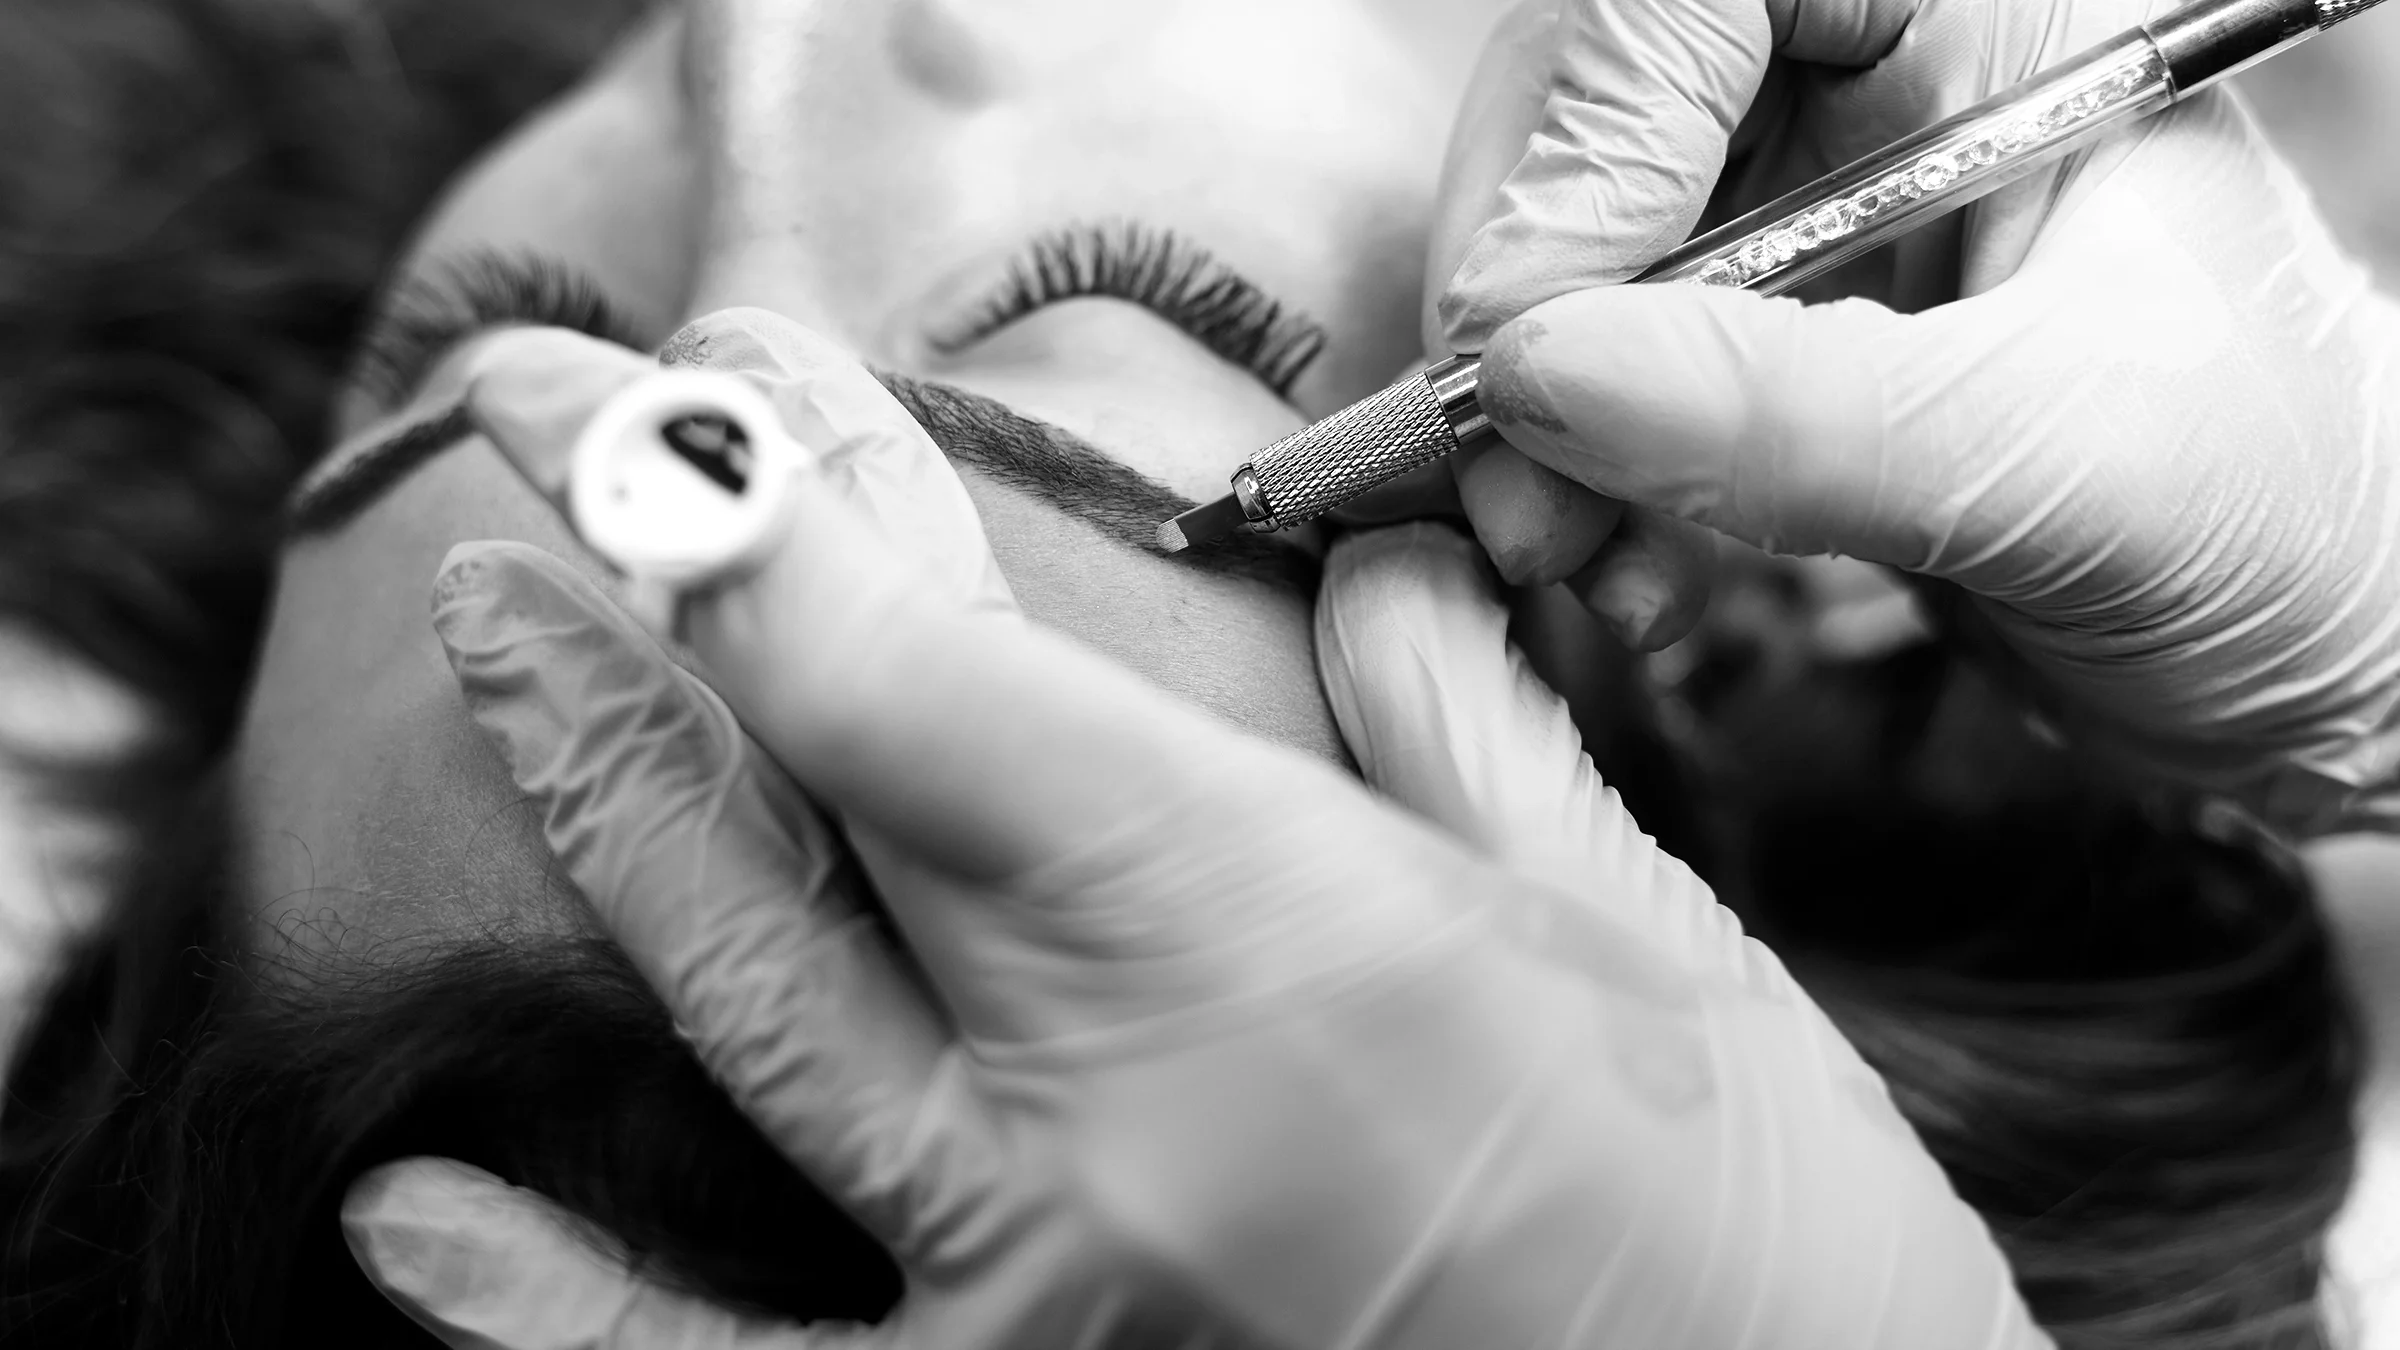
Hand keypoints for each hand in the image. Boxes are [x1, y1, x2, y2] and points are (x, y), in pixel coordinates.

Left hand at [339, 309, 2045, 1347]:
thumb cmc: (1760, 1236)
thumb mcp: (1628, 938)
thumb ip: (1456, 729)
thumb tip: (1373, 571)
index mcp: (1281, 945)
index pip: (921, 677)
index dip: (784, 508)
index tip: (714, 394)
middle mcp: (1114, 1125)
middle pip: (809, 797)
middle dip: (660, 583)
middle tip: (543, 436)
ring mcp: (1039, 1305)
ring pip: (748, 1019)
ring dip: (601, 800)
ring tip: (493, 636)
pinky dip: (559, 1315)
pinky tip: (416, 1234)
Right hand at [1425, 0, 2399, 831]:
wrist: (2319, 671)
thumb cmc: (2287, 523)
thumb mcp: (2056, 457)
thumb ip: (1793, 413)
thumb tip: (1533, 374)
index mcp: (1994, 26)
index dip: (1593, 129)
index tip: (1537, 328)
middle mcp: (1881, 94)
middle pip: (1596, 108)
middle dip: (1526, 294)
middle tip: (1508, 465)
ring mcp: (1813, 223)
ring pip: (1570, 253)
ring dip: (1530, 413)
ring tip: (1565, 551)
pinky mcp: (1768, 351)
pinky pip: (1597, 376)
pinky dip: (1573, 480)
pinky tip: (1624, 577)